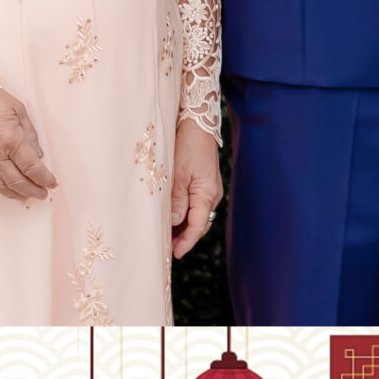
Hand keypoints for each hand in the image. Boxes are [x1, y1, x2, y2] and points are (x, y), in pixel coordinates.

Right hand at [0, 87, 57, 203]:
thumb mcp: (19, 110)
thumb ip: (30, 134)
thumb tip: (38, 156)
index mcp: (11, 139)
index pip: (31, 167)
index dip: (44, 178)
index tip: (52, 183)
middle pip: (17, 180)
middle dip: (33, 190)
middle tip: (43, 194)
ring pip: (0, 186)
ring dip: (16, 194)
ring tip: (28, 196)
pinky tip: (8, 190)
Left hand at [170, 120, 223, 257]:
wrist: (198, 123)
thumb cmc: (187, 145)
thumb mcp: (177, 174)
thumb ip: (176, 200)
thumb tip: (173, 223)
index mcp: (207, 194)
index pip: (198, 226)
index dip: (186, 242)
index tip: (175, 255)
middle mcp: (212, 194)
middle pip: (199, 224)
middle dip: (184, 238)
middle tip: (166, 249)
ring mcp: (210, 188)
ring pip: (197, 215)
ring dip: (184, 226)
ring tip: (166, 236)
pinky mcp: (205, 182)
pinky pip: (196, 205)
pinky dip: (185, 214)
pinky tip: (172, 217)